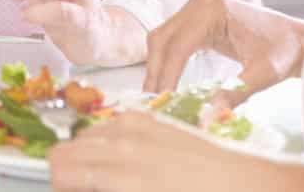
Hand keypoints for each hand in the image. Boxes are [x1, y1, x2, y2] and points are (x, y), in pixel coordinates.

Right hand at [50, 110, 252, 191]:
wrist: (245, 185)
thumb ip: (109, 188)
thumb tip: (87, 184)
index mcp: (122, 176)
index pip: (60, 172)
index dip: (59, 188)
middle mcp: (123, 145)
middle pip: (62, 153)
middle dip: (66, 176)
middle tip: (84, 189)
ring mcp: (136, 127)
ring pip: (83, 137)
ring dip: (83, 158)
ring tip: (104, 178)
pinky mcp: (150, 119)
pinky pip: (108, 125)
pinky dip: (105, 142)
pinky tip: (122, 158)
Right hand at [143, 0, 303, 107]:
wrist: (297, 40)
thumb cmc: (284, 52)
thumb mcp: (264, 74)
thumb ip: (236, 93)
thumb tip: (211, 115)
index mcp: (213, 9)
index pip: (178, 45)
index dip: (167, 75)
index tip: (161, 101)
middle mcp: (200, 2)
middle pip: (163, 39)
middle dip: (156, 72)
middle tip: (152, 103)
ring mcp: (196, 7)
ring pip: (162, 38)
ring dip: (157, 66)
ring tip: (155, 96)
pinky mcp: (198, 17)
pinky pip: (172, 38)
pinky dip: (166, 60)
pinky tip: (166, 81)